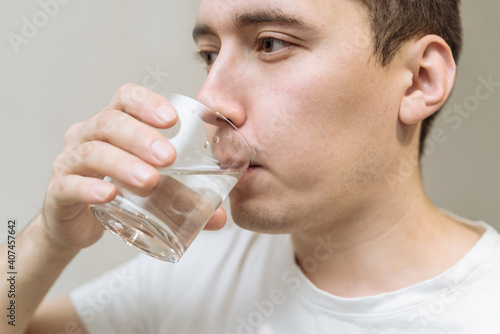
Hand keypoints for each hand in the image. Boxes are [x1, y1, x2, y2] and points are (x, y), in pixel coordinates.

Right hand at [42, 84, 225, 250]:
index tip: (172, 120)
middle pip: (109, 122)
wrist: (79, 225)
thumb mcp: (152, 190)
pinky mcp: (58, 192)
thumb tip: (220, 217)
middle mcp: (86, 135)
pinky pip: (69, 184)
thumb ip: (183, 197)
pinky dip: (90, 188)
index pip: (125, 98)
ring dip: (123, 164)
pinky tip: (109, 195)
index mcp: (112, 126)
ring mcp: (69, 162)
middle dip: (141, 136)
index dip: (146, 102)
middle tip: (169, 157)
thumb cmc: (119, 195)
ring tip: (150, 181)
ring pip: (91, 152)